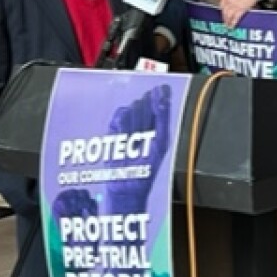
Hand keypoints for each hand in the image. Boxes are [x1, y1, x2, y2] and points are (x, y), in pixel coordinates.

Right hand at [106, 83, 172, 207]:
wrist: (126, 187)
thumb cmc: (147, 168)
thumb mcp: (161, 142)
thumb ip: (162, 118)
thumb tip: (163, 98)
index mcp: (158, 124)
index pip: (159, 100)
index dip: (159, 93)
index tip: (160, 89)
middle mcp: (144, 123)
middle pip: (144, 103)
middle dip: (145, 109)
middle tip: (146, 124)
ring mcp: (129, 126)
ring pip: (131, 108)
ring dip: (134, 118)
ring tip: (136, 136)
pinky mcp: (114, 132)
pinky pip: (118, 117)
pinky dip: (120, 121)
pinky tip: (123, 131)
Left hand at [217, 0, 259, 26]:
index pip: (221, 5)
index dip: (222, 10)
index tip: (223, 13)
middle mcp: (229, 2)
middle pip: (224, 12)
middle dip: (224, 17)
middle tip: (224, 21)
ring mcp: (235, 7)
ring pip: (228, 16)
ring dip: (227, 21)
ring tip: (227, 25)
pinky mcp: (241, 10)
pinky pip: (235, 18)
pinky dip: (233, 23)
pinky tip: (232, 26)